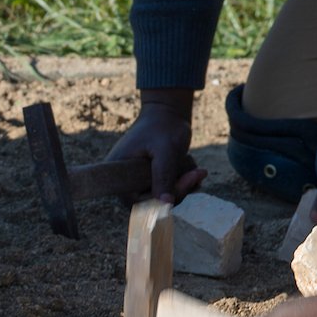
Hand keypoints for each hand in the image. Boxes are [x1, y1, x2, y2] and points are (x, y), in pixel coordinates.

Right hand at [106, 88, 206, 202]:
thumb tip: (165, 203)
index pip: (133, 199)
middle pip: (148, 202)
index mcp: (117, 171)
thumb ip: (163, 175)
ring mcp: (136, 179)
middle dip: (176, 192)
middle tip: (197, 175)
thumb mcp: (165, 150)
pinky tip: (194, 174)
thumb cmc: (163, 126)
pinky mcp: (149, 178)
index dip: (157, 200)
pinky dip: (181, 186)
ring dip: (182, 188)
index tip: (183, 186)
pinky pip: (164, 192)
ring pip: (159, 198)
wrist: (168, 113)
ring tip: (198, 172)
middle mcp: (123, 179)